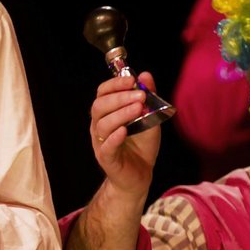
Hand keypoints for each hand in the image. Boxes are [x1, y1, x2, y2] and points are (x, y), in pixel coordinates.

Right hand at [91, 72, 162, 199]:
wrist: (140, 174)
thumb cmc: (141, 145)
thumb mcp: (149, 117)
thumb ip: (148, 97)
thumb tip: (146, 75)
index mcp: (107, 113)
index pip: (103, 93)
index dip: (114, 84)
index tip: (132, 80)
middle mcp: (99, 125)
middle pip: (99, 106)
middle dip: (119, 98)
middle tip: (140, 95)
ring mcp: (101, 142)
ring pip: (102, 124)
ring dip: (121, 114)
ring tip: (138, 109)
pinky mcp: (107, 159)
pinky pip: (106, 146)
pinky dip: (114, 137)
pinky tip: (124, 131)